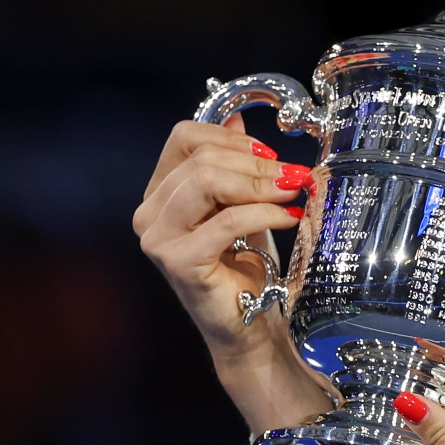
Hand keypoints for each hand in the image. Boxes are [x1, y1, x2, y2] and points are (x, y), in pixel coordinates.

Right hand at [133, 119, 333, 429]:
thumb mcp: (244, 204)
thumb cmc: (246, 267)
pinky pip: (227, 220)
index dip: (231, 140)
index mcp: (160, 192)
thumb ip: (235, 165)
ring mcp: (157, 237)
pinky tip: (291, 218)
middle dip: (257, 165)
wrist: (249, 326)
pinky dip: (266, 214)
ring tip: (293, 195)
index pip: (184, 137)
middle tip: (295, 178)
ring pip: (208, 182)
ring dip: (260, 185)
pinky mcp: (177, 261)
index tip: (270, 155)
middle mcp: (149, 213)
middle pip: (202, 159)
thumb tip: (237, 119)